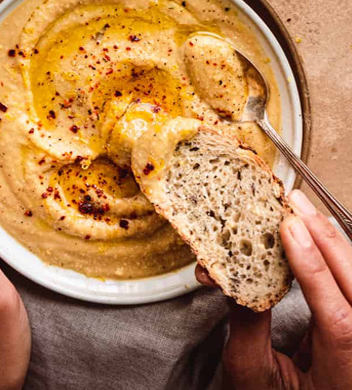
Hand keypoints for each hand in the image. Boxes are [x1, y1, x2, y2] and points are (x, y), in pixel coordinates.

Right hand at [202, 189, 351, 389]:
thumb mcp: (253, 373)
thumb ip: (248, 327)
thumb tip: (235, 278)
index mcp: (346, 365)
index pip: (337, 312)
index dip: (312, 266)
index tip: (291, 229)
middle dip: (324, 236)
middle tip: (294, 202)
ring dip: (329, 239)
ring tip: (302, 210)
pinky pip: (349, 281)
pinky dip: (330, 255)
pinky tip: (314, 234)